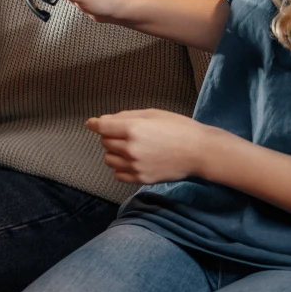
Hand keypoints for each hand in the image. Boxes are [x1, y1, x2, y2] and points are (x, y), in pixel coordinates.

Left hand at [86, 109, 213, 184]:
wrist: (199, 151)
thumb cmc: (179, 128)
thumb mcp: (152, 114)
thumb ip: (126, 116)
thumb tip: (106, 120)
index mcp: (132, 129)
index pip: (102, 127)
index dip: (95, 123)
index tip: (91, 123)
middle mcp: (131, 148)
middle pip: (105, 142)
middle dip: (110, 136)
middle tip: (125, 133)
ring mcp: (135, 165)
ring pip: (109, 159)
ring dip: (114, 152)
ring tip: (129, 147)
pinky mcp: (141, 178)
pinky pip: (118, 174)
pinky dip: (120, 168)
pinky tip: (131, 161)